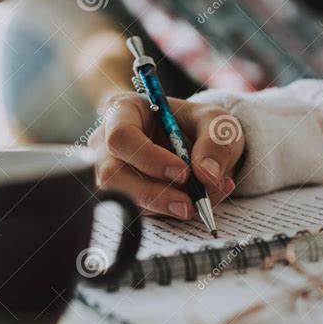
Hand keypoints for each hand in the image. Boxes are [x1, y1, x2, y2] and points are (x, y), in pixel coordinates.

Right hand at [88, 93, 244, 219]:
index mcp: (123, 111)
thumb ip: (215, 142)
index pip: (121, 136)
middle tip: (189, 205)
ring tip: (202, 201)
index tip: (183, 172)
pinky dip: (171, 212)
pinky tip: (197, 202)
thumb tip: (207, 175)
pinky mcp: (123, 196)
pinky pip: (140, 212)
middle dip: (153, 194)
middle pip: (113, 175)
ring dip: (166, 207)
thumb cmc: (196, 124)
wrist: (196, 143)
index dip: (150, 158)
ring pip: (126, 199)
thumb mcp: (215, 122)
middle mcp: (107, 143)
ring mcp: (111, 172)